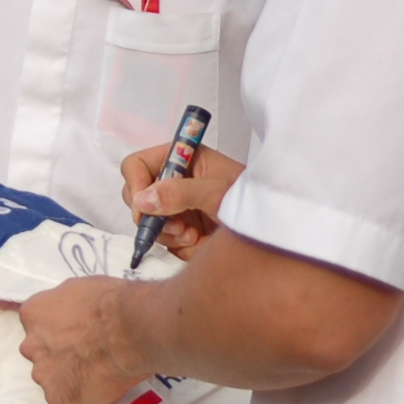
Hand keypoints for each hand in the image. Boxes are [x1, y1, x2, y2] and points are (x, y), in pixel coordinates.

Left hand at [19, 277, 150, 403]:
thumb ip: (66, 305)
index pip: (37, 324)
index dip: (58, 328)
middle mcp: (30, 344)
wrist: (128, 331)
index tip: (76, 331)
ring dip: (67, 374)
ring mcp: (42, 373)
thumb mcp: (80, 288)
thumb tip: (72, 313)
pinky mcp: (57, 397)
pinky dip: (79, 394)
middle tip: (85, 350)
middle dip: (58, 352)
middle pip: (39, 351)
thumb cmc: (110, 303)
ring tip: (95, 369)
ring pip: (50, 376)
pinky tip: (98, 383)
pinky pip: (65, 397)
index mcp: (32, 313)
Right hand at [120, 141, 244, 259]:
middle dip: (151, 214)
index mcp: (181, 159)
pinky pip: (161, 240)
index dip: (135, 183)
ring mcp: (174, 207)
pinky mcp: (179, 231)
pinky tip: (196, 241)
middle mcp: (173, 181)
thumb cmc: (249, 199)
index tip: (143, 204)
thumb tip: (141, 200)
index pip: (137, 165)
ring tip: (193, 233)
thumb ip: (180, 193)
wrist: (269, 230)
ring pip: (147, 222)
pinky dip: (175, 244)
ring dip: (166, 232)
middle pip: (135, 195)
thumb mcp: (216, 192)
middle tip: (175, 224)